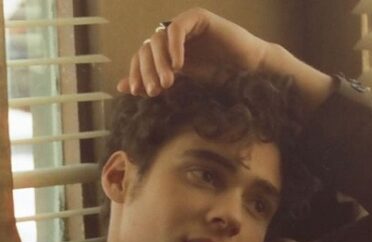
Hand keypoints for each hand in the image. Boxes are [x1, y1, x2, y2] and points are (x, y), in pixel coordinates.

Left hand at [116, 8, 269, 96]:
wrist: (250, 72)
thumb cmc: (221, 80)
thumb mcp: (182, 87)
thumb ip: (154, 84)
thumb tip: (121, 87)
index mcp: (166, 52)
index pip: (140, 58)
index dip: (135, 74)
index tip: (137, 92)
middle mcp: (172, 37)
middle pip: (146, 48)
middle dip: (147, 71)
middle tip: (154, 92)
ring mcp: (184, 26)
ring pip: (157, 38)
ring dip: (159, 62)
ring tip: (167, 84)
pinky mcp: (197, 19)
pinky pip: (177, 29)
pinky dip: (174, 47)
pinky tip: (179, 66)